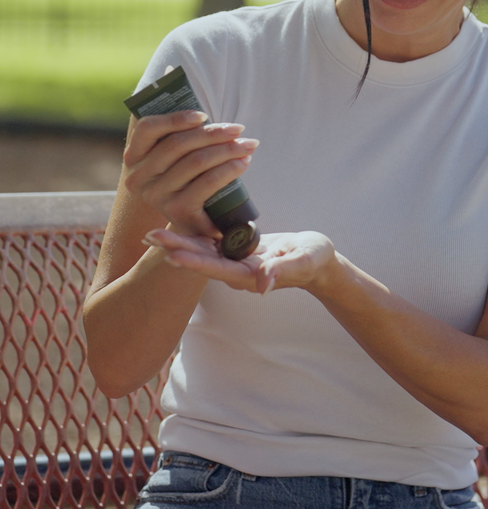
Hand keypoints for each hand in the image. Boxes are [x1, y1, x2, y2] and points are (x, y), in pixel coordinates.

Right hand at [123, 111, 259, 237]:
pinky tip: (243, 163)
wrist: (192, 222)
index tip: (204, 116)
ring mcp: (157, 196)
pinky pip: (207, 183)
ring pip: (196, 161)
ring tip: (248, 145)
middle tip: (239, 129)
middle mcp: (139, 177)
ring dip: (227, 150)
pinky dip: (229, 170)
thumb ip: (181, 137)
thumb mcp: (176, 159)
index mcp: (134, 157)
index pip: (147, 128)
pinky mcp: (177, 211)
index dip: (176, 118)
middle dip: (214, 133)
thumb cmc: (187, 181)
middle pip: (178, 144)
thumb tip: (206, 118)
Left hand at [142, 228, 338, 294]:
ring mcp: (235, 260)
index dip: (195, 261)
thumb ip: (282, 271)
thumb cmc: (314, 259)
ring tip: (152, 233)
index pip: (217, 268)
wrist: (316, 260)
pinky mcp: (236, 249)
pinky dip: (193, 234)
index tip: (172, 254)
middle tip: (149, 237)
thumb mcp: (303, 261)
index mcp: (249, 275)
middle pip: (202, 259)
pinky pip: (211, 242)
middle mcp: (236, 270)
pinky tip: (176, 223)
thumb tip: (262, 284)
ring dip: (178, 242)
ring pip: (202, 250)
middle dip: (176, 248)